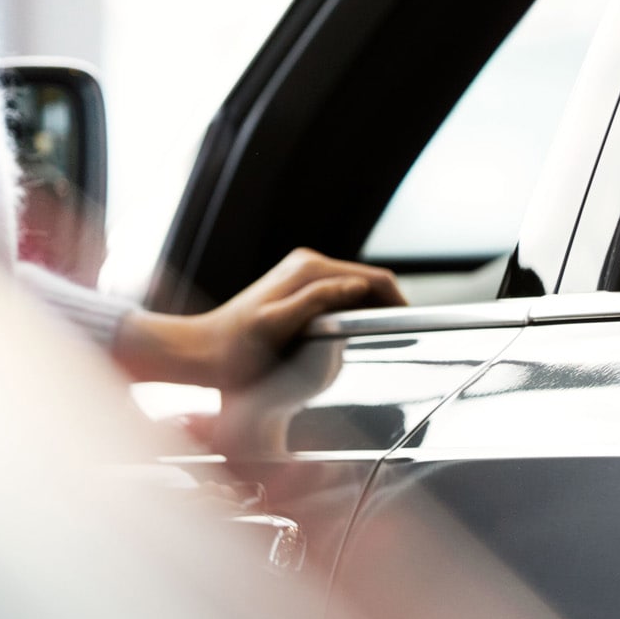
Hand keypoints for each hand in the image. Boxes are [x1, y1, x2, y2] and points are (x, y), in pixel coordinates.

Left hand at [113, 248, 405, 388]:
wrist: (202, 353)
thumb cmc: (234, 351)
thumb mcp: (274, 327)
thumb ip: (315, 302)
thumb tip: (356, 287)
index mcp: (309, 270)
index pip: (374, 279)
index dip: (400, 302)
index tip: (417, 328)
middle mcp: (308, 264)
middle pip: (369, 282)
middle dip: (390, 307)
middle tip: (407, 342)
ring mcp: (303, 275)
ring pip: (357, 290)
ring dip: (373, 311)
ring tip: (386, 342)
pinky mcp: (299, 290)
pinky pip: (341, 297)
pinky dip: (356, 314)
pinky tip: (356, 337)